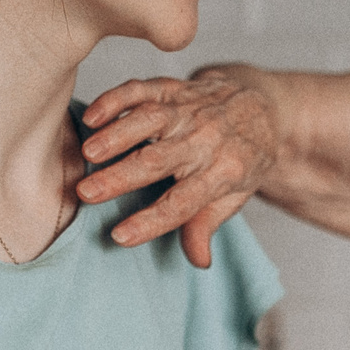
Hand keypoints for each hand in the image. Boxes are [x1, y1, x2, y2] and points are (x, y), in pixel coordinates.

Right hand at [77, 69, 278, 268]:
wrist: (261, 106)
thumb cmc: (242, 157)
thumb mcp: (235, 194)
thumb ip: (208, 223)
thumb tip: (198, 260)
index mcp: (222, 173)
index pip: (183, 203)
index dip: (152, 221)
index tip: (120, 236)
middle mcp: (204, 140)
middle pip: (159, 160)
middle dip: (121, 176)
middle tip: (87, 192)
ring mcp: (188, 111)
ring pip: (150, 120)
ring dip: (117, 134)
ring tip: (89, 152)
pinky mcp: (174, 89)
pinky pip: (143, 89)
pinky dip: (116, 99)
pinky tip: (93, 115)